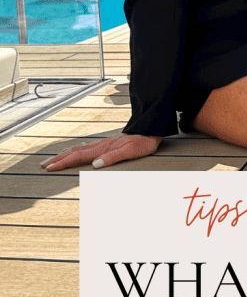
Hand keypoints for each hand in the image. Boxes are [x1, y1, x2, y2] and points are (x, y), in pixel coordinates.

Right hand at [41, 133, 162, 170]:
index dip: (63, 162)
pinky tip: (77, 150)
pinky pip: (87, 147)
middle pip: (74, 151)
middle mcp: (100, 145)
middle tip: (44, 165)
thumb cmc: (142, 142)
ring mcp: (103, 143)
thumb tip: (95, 165)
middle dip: (59, 159)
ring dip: (65, 154)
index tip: (50, 168)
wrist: (150, 128)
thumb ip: (113, 157)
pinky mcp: (108, 143)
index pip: (78, 156)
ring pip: (79, 148)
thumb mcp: (130, 151)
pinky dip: (77, 150)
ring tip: (55, 158)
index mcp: (102, 148)